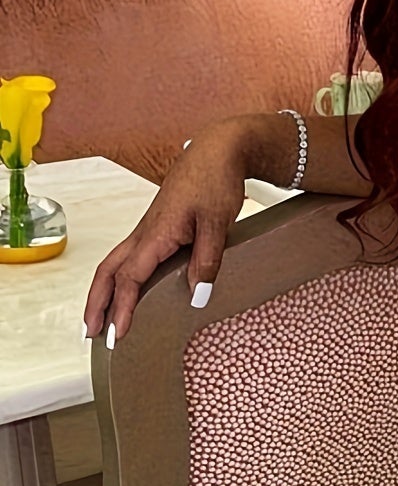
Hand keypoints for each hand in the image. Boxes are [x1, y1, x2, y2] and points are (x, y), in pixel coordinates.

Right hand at [82, 123, 248, 346]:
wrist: (216, 151)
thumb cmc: (215, 182)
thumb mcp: (218, 223)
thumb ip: (207, 261)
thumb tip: (197, 296)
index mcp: (156, 234)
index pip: (130, 278)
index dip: (122, 308)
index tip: (117, 334)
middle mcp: (144, 233)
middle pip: (108, 272)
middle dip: (96, 304)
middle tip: (90, 334)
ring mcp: (147, 230)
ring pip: (113, 264)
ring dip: (102, 292)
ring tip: (98, 318)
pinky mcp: (155, 227)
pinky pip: (127, 257)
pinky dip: (118, 278)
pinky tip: (125, 290)